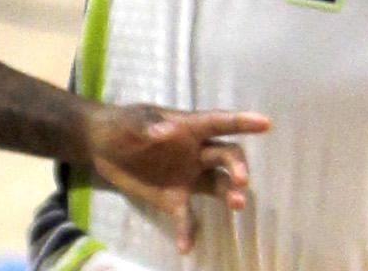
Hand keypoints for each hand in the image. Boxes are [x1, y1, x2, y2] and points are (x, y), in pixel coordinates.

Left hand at [85, 102, 269, 251]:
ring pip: (219, 185)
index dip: (242, 121)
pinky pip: (188, 217)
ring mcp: (188, 177)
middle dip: (237, 166)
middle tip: (240, 182)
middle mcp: (196, 152)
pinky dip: (189, 231)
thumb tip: (169, 132)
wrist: (102, 147)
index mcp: (189, 127)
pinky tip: (185, 246)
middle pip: (226, 156)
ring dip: (230, 194)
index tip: (265, 123)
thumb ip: (149, 126)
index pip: (219, 123)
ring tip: (237, 206)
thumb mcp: (132, 121)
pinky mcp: (174, 199)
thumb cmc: (122, 124)